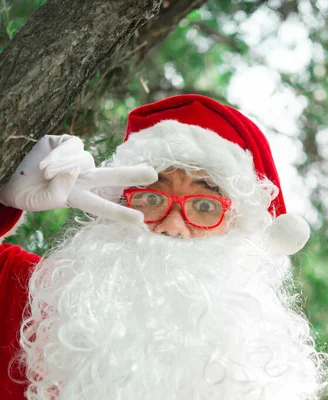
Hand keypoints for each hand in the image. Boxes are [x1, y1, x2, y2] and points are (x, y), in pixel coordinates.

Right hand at [0, 135, 157, 222]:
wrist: (6, 175)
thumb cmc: (23, 191)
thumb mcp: (39, 200)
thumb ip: (58, 191)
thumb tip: (75, 173)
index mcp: (78, 196)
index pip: (102, 205)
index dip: (120, 213)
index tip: (140, 222)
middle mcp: (82, 177)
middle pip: (111, 176)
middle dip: (131, 174)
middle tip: (153, 175)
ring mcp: (76, 159)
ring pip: (84, 160)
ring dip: (64, 167)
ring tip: (43, 173)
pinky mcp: (66, 142)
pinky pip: (74, 147)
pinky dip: (61, 155)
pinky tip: (45, 163)